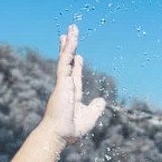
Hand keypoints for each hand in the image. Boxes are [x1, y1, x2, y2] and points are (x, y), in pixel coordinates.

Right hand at [43, 25, 105, 142]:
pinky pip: (65, 61)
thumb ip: (95, 108)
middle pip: (67, 63)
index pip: (74, 76)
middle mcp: (65, 86)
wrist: (59, 133)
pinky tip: (70, 38)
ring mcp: (62, 82)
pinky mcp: (61, 80)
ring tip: (72, 28)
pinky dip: (68, 49)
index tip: (78, 56)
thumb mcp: (89, 117)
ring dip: (69, 43)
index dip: (77, 66)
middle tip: (68, 35)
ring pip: (66, 58)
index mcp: (71, 94)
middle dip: (68, 49)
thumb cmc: (71, 129)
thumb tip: (102, 101)